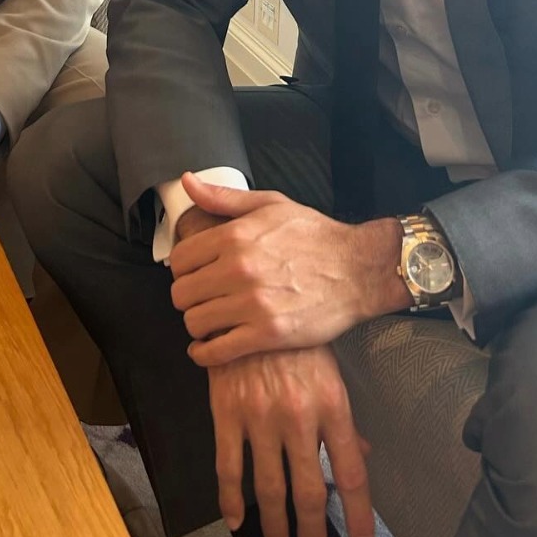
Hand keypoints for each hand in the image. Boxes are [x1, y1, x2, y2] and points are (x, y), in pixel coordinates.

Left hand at [169, 174, 407, 364]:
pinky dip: (205, 353)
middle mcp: (239, 269)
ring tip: (209, 321)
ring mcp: (252, 304)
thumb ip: (224, 197)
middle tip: (201, 298)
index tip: (192, 274)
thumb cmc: (316, 236)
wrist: (358, 269)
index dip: (182, 269)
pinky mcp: (268, 334)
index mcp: (235, 236)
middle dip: (187, 297)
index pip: (179, 259)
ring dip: (197, 324)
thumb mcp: (270, 204)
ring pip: (195, 322)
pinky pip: (217, 351)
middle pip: (181, 293)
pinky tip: (208, 348)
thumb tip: (188, 183)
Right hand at [209, 345, 374, 536]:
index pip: (351, 472)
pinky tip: (236, 519)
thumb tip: (361, 457)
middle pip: (309, 490)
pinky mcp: (226, 411)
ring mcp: (260, 416)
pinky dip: (231, 500)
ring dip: (275, 523)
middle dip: (312, 531)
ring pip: (269, 487)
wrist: (250, 300)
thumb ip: (343, 420)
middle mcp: (299, 416)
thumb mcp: (330, 372)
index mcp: (332, 405)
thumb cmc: (297, 338)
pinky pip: (228, 467)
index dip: (358, 514)